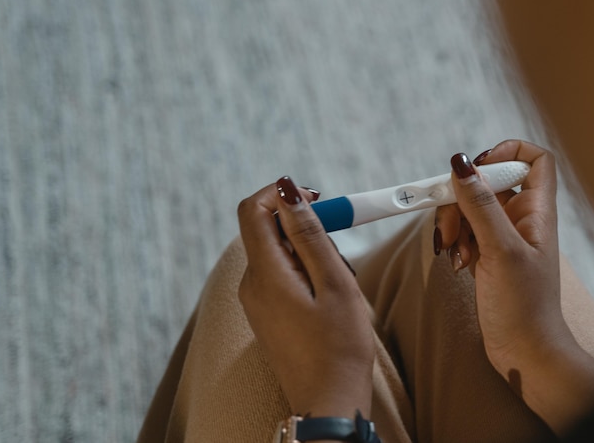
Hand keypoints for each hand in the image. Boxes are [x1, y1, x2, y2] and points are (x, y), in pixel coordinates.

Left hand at [237, 176, 373, 417]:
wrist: (328, 402)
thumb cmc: (339, 346)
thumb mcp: (333, 283)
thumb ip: (309, 234)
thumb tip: (287, 191)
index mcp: (265, 273)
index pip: (252, 209)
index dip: (282, 194)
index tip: (318, 200)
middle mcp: (251, 284)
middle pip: (267, 230)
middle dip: (305, 226)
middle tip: (341, 247)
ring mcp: (256, 301)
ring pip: (278, 253)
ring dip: (309, 252)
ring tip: (338, 283)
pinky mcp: (266, 314)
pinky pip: (280, 275)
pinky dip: (305, 272)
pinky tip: (328, 298)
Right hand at [435, 140, 565, 375]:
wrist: (524, 352)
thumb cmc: (524, 306)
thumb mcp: (501, 251)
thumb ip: (481, 206)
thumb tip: (461, 163)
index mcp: (537, 211)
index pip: (534, 159)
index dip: (508, 151)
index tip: (477, 165)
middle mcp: (522, 219)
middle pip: (487, 183)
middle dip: (461, 199)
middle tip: (451, 226)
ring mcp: (503, 237)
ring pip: (470, 208)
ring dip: (453, 224)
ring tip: (454, 252)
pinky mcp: (487, 255)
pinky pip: (464, 232)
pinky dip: (454, 242)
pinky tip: (456, 264)